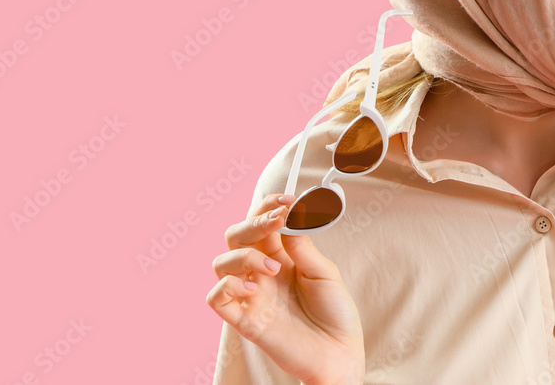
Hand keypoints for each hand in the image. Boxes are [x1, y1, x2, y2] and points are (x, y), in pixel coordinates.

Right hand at [206, 194, 364, 384]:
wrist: (339, 353)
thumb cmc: (335, 313)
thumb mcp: (324, 273)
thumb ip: (303, 247)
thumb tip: (289, 217)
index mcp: (281, 257)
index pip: (261, 223)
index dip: (267, 206)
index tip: (286, 199)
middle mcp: (261, 273)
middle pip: (236, 236)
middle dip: (253, 222)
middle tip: (277, 220)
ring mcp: (251, 295)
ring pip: (220, 263)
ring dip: (244, 256)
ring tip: (273, 268)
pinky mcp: (244, 320)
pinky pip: (215, 297)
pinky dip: (227, 286)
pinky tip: (253, 289)